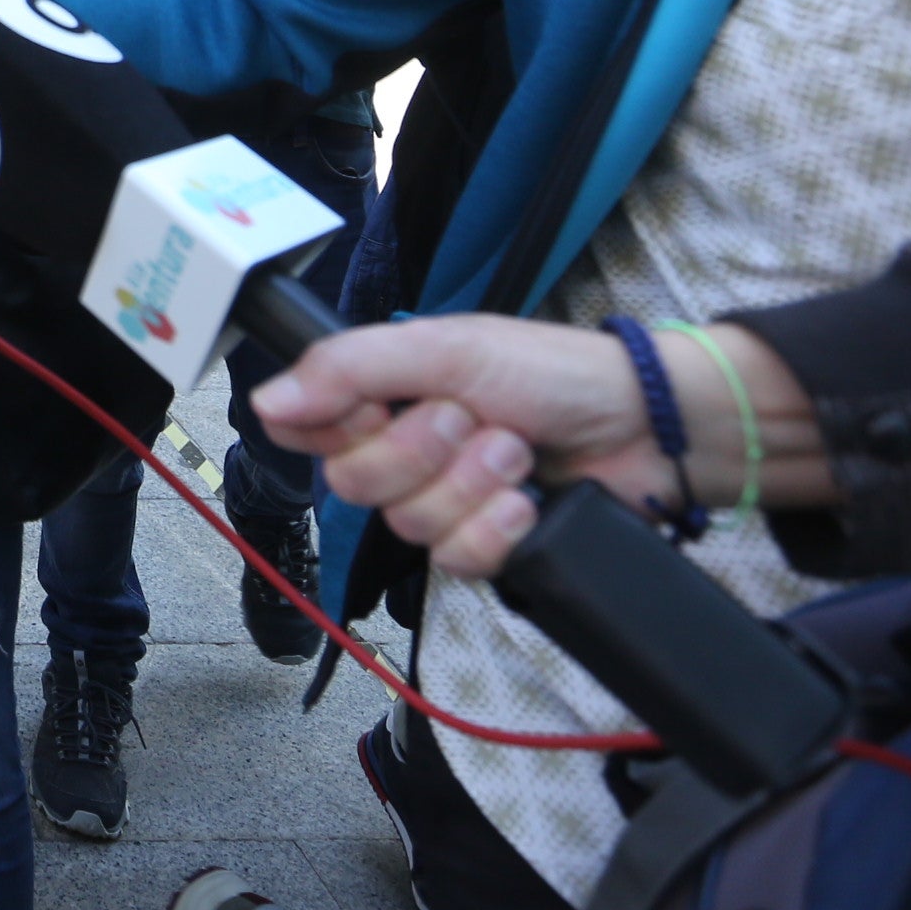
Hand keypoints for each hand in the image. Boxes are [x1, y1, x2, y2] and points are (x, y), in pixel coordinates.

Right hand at [248, 316, 686, 579]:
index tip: (367, 408)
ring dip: (471, 483)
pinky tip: (526, 503)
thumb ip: (351, 368)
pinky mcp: (485, 547)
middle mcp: (403, 452)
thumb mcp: (446, 349)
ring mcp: (443, 503)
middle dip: (420, 450)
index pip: (303, 427)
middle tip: (471, 417)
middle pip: (352, 482)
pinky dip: (495, 529)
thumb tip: (266, 400)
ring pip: (408, 524)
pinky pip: (456, 560)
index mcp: (382, 396)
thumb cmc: (551, 371)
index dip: (325, 427)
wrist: (644, 426)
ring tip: (517, 452)